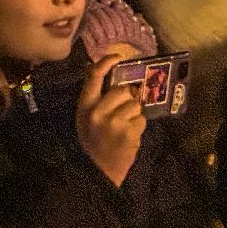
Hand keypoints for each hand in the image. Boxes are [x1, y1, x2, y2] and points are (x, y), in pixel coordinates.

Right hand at [76, 55, 145, 186]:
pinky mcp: (128, 131)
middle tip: (123, 114)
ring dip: (134, 115)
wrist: (98, 171)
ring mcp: (113, 122)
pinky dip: (139, 127)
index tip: (117, 56)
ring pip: (135, 104)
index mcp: (84, 106)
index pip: (93, 77)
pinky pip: (141, 119)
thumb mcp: (87, 119)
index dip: (105, 63)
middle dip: (128, 99)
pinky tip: (129, 137)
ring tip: (124, 129)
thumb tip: (116, 77)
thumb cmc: (96, 142)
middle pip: (123, 90)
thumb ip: (98, 100)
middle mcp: (97, 112)